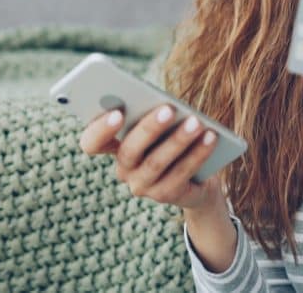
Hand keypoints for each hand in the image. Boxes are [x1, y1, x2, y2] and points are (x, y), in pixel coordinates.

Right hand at [78, 105, 223, 211]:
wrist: (196, 178)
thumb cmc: (172, 138)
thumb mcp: (160, 125)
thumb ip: (153, 114)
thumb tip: (165, 106)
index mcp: (113, 146)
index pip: (91, 143)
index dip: (99, 130)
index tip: (117, 113)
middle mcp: (123, 169)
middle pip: (129, 151)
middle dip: (149, 129)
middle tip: (168, 109)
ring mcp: (142, 186)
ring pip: (157, 163)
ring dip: (179, 140)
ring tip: (197, 122)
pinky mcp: (165, 195)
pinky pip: (181, 173)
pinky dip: (198, 153)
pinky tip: (211, 137)